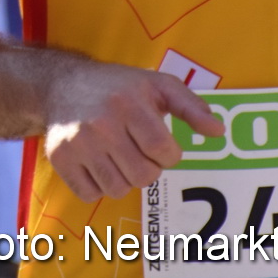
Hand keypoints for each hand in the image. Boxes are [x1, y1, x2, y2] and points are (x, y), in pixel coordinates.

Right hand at [41, 59, 223, 200]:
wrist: (61, 83)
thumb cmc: (117, 86)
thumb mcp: (157, 84)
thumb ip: (190, 106)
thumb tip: (217, 131)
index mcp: (129, 104)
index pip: (164, 153)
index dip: (168, 154)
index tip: (158, 144)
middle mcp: (101, 124)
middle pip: (143, 176)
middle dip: (147, 168)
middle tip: (137, 150)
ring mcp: (77, 142)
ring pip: (117, 189)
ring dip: (123, 178)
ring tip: (116, 156)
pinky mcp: (59, 157)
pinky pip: (89, 194)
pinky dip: (97, 186)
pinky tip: (96, 163)